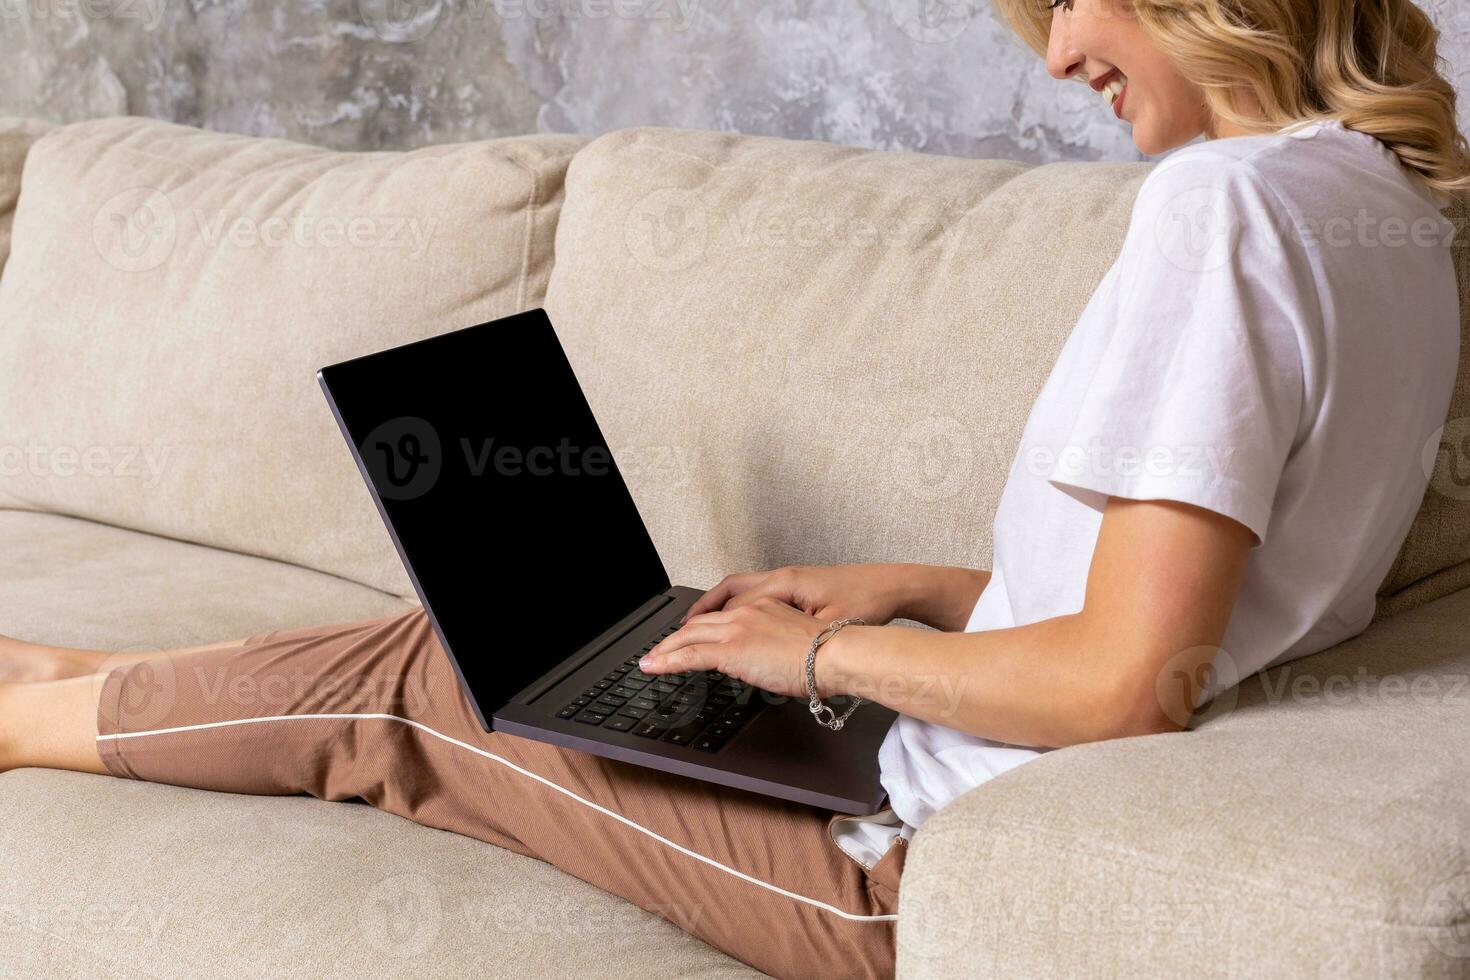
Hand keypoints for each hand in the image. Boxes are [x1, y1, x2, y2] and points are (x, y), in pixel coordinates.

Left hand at [640, 597, 836, 698]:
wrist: (835, 653)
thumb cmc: (827, 654)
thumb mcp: (795, 641)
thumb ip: (774, 643)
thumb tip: (763, 660)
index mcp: (762, 607)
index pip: (721, 616)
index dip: (700, 628)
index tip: (690, 637)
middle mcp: (745, 612)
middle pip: (699, 623)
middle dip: (675, 638)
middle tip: (661, 650)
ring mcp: (736, 628)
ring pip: (689, 636)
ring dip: (665, 650)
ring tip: (651, 660)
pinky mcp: (731, 649)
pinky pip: (690, 655)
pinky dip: (667, 661)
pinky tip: (654, 667)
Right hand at [680, 563, 911, 626]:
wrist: (890, 586)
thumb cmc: (865, 603)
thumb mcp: (827, 625)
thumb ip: (792, 635)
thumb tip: (761, 650)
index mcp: (784, 584)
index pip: (733, 606)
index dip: (707, 627)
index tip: (685, 644)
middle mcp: (780, 578)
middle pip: (727, 593)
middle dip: (700, 613)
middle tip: (677, 634)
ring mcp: (787, 581)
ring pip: (738, 590)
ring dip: (714, 606)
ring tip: (694, 625)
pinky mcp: (796, 587)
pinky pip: (753, 593)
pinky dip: (734, 604)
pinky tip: (732, 621)